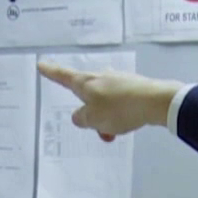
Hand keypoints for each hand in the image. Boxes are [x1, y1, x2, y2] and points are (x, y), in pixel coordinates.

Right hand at [38, 62, 183, 140]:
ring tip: (114, 133)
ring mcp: (117, 81)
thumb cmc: (119, 109)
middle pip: (86, 95)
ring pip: (103, 103)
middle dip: (89, 114)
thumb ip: (81, 118)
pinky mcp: (132, 88)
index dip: (51, 72)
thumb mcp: (93, 119)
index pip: (63, 76)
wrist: (156, 101)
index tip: (41, 64)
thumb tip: (80, 115)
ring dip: (105, 119)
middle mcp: (100, 78)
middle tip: (98, 129)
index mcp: (86, 83)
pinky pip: (118, 104)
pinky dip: (118, 117)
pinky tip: (127, 125)